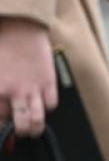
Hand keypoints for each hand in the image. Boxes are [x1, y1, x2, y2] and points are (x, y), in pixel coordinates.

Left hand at [0, 17, 57, 138]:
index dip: (2, 129)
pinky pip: (51, 103)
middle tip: (18, 133)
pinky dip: (47, 108)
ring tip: (33, 131)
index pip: (0, 122)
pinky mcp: (49, 81)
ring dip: (35, 128)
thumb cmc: (1, 46)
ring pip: (37, 119)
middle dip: (19, 133)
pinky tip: (42, 105)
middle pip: (20, 125)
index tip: (4, 130)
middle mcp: (15, 93)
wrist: (20, 27)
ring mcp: (34, 88)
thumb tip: (2, 110)